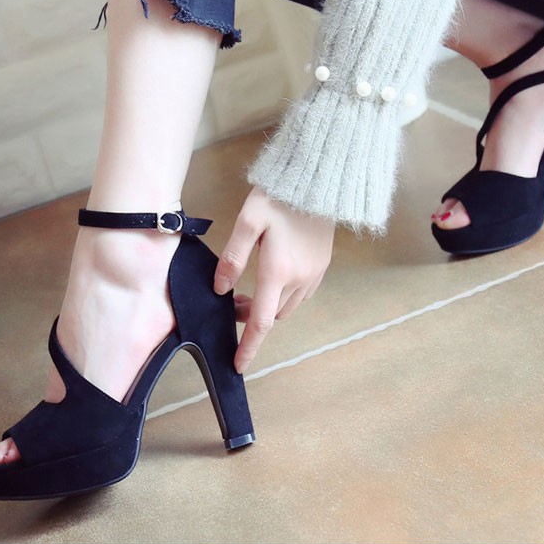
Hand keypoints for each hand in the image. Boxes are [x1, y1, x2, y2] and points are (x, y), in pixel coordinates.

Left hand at [214, 186, 334, 372]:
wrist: (320, 179)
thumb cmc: (280, 195)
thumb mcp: (248, 220)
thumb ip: (233, 257)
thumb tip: (221, 288)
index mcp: (277, 271)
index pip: (260, 322)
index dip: (248, 347)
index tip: (239, 364)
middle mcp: (299, 278)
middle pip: (272, 315)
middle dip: (253, 316)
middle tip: (234, 300)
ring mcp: (314, 273)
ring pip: (287, 305)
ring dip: (270, 304)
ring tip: (254, 284)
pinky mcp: (323, 264)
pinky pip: (302, 292)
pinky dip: (285, 293)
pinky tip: (276, 272)